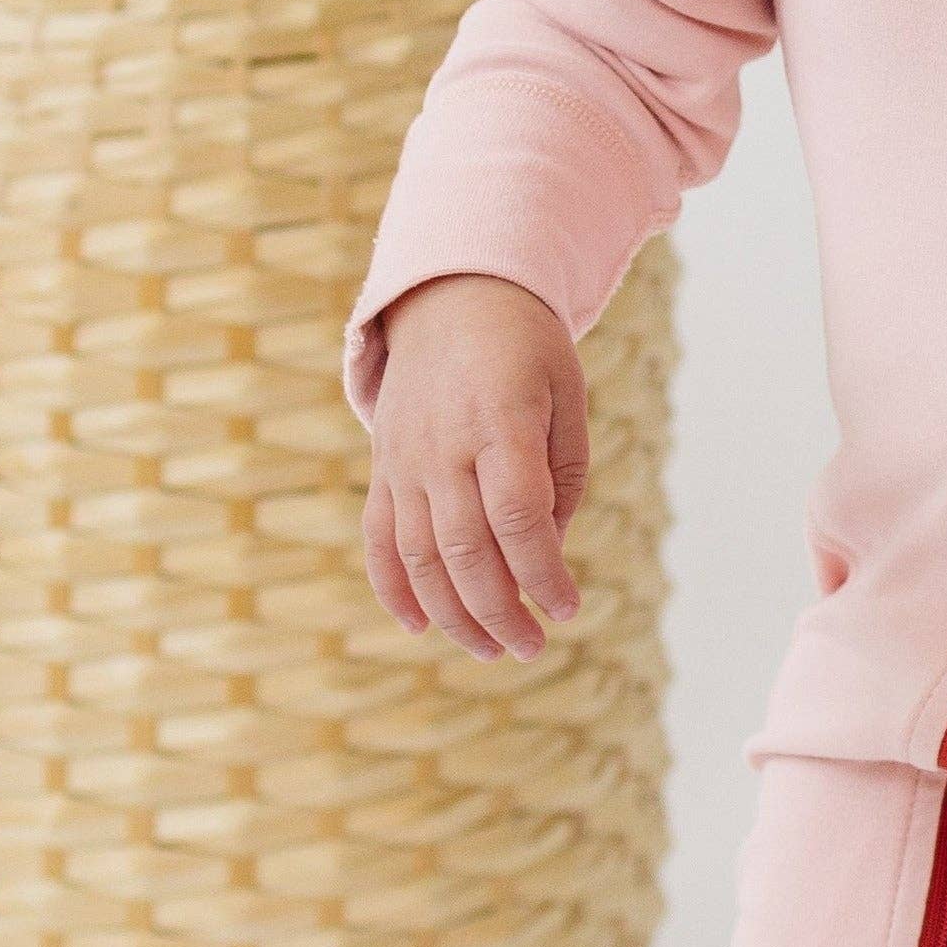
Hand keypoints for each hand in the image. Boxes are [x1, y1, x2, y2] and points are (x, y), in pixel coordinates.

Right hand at [361, 272, 585, 657]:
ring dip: (454, 614)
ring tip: (492, 649)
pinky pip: (379, 538)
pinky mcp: (383, 468)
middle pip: (467, 550)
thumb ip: (562, 474)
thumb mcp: (567, 394)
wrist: (452, 297)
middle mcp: (444, 446)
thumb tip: (547, 549)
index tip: (567, 607)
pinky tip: (420, 624)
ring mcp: (405, 460)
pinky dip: (393, 587)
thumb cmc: (526, 350)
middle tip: (531, 647)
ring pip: (420, 556)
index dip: (543, 572)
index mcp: (501, 422)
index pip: (519, 517)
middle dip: (501, 611)